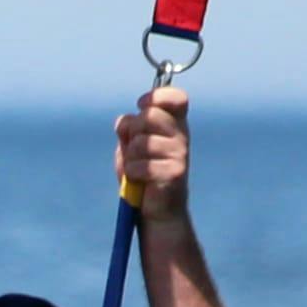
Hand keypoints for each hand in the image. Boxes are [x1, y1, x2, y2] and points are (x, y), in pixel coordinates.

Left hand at [115, 83, 194, 221]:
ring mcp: (180, 154)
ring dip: (130, 156)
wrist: (157, 210)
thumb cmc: (143, 173)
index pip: (177, 98)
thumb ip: (127, 129)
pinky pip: (139, 165)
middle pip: (150, 116)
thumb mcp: (130, 146)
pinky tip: (140, 181)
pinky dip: (132, 173)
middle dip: (133, 131)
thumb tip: (124, 121)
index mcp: (174, 124)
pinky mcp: (175, 173)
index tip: (141, 104)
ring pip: (141, 142)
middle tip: (134, 147)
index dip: (157, 96)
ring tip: (137, 167)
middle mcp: (181, 136)